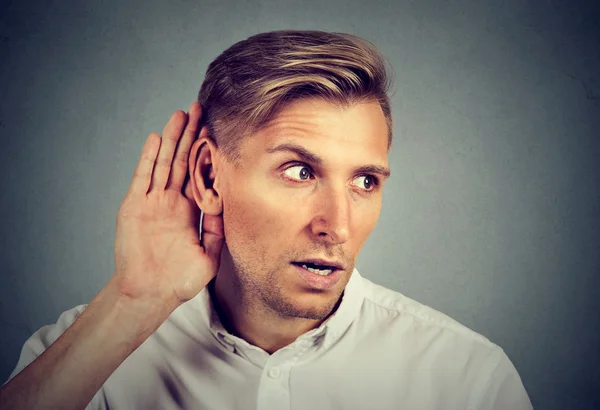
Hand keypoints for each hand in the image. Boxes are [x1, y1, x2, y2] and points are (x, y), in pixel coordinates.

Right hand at [112, 102, 223, 311]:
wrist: (149, 294)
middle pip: (183, 160)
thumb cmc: (179, 281)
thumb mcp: (209, 254)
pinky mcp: (135, 206)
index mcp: (190, 211)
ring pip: (164, 162)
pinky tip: (157, 138)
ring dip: (173, 138)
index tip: (218, 132)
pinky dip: (149, 158)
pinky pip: (143, 177)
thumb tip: (230, 206)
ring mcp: (152, 202)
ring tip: (181, 114)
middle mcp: (172, 202)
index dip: (208, 153)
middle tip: (201, 109)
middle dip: (192, 135)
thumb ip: (218, 230)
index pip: (201, 174)